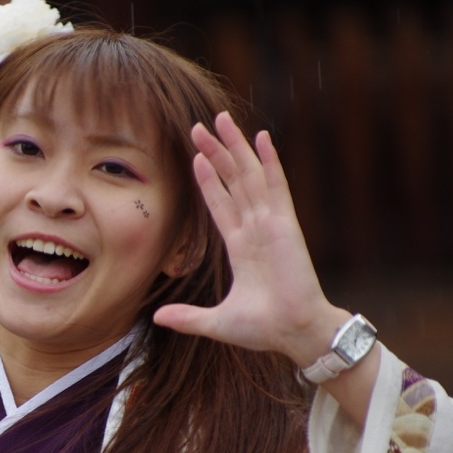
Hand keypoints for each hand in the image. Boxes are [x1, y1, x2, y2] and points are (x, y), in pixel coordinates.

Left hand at [153, 112, 345, 366]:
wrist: (294, 333)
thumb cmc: (264, 329)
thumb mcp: (216, 322)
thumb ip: (188, 317)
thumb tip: (158, 319)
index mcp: (241, 246)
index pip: (220, 203)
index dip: (208, 180)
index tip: (196, 157)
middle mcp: (255, 228)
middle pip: (232, 180)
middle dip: (216, 153)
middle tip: (198, 126)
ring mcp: (270, 223)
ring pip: (248, 175)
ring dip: (235, 147)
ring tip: (222, 120)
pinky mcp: (285, 224)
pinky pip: (275, 186)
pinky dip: (269, 161)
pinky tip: (261, 138)